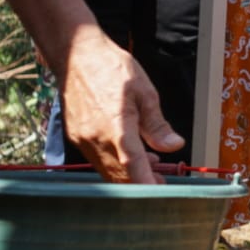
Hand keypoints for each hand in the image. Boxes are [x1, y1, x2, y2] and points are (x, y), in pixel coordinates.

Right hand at [59, 26, 183, 182]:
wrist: (75, 54)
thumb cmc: (111, 67)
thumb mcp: (144, 92)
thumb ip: (157, 124)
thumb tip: (174, 145)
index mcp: (116, 129)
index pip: (134, 168)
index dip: (148, 186)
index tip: (161, 195)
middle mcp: (96, 140)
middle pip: (120, 176)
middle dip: (141, 184)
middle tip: (162, 183)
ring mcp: (83, 140)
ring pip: (107, 170)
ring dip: (128, 175)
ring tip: (151, 166)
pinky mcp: (76, 136)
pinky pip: (97, 159)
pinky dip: (114, 163)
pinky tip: (129, 152)